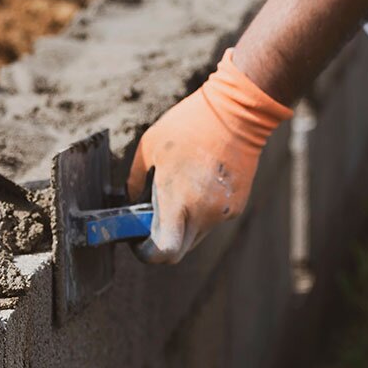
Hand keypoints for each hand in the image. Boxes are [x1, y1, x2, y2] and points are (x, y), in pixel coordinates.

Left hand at [126, 49, 292, 263]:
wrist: (237, 114)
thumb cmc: (187, 126)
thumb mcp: (148, 148)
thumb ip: (135, 181)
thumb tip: (130, 200)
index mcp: (177, 200)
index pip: (164, 251)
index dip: (147, 253)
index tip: (137, 241)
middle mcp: (202, 213)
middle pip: (178, 250)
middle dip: (161, 243)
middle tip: (150, 223)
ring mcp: (222, 212)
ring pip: (195, 237)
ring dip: (181, 227)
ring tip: (175, 195)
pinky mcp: (237, 207)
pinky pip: (211, 221)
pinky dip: (199, 214)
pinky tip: (197, 185)